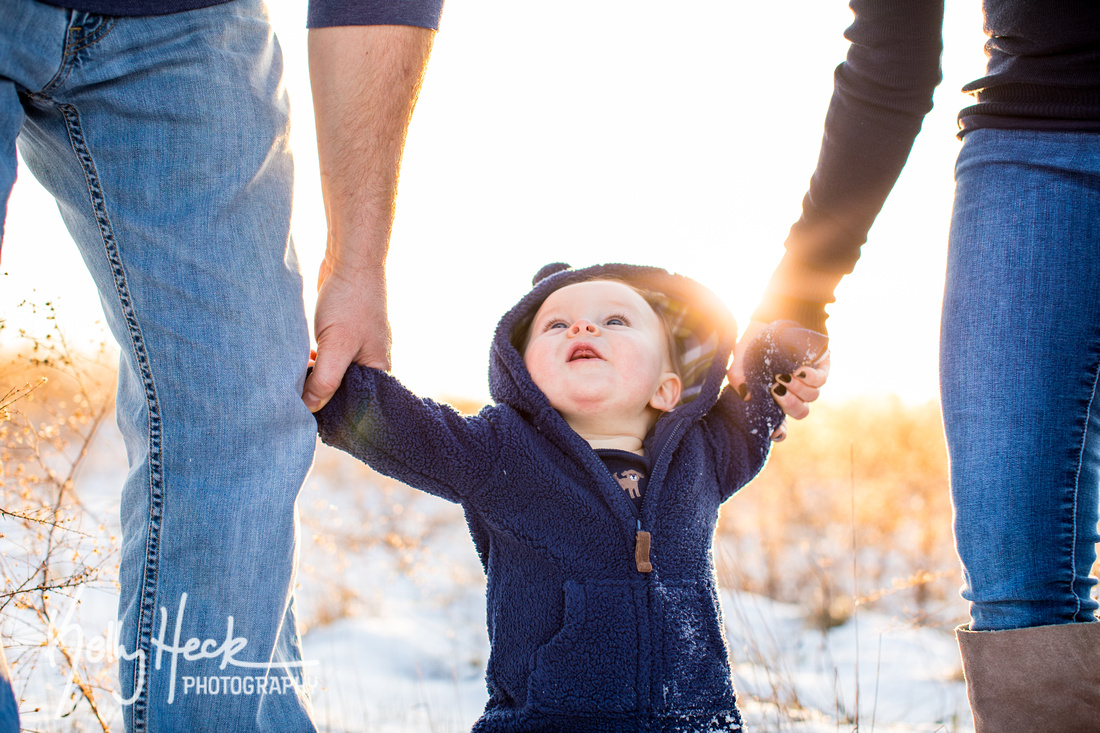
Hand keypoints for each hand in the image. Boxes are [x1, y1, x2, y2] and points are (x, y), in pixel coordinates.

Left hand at [302, 258, 390, 411]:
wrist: (351, 261)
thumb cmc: (350, 302)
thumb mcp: (336, 346)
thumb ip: (325, 380)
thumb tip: (310, 408)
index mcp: (378, 369)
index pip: (359, 404)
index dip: (336, 412)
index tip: (310, 418)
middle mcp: (371, 361)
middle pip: (346, 390)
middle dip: (323, 395)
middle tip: (294, 401)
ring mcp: (358, 347)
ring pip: (335, 373)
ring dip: (316, 377)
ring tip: (293, 383)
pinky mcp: (344, 335)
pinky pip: (330, 357)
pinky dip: (316, 362)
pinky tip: (300, 361)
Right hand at [728, 320, 830, 439]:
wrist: (773, 314)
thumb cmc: (754, 339)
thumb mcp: (740, 356)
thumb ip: (738, 376)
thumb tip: (745, 396)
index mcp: (774, 396)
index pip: (780, 423)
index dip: (779, 432)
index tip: (774, 431)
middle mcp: (793, 391)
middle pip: (800, 412)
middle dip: (789, 405)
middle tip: (776, 390)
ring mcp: (808, 381)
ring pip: (810, 397)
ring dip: (798, 390)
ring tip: (785, 375)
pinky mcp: (821, 367)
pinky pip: (820, 380)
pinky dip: (810, 377)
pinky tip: (800, 369)